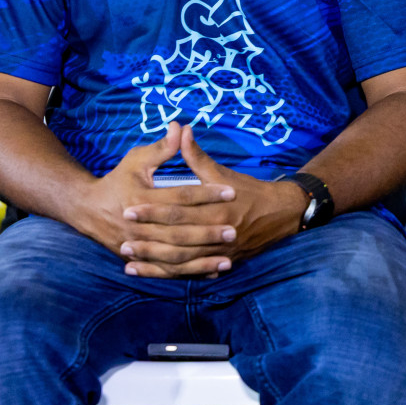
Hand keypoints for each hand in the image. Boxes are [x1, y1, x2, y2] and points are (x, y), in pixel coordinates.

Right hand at [69, 122, 237, 275]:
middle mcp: (139, 226)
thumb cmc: (117, 181)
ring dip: (202, 258)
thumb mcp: (137, 160)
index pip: (180, 196)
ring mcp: (138, 246)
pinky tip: (210, 272)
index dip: (206, 193)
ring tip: (228, 258)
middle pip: (179, 230)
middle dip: (208, 231)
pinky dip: (188, 272)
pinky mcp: (138, 260)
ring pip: (174, 255)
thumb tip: (181, 126)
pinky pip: (166, 270)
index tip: (231, 192)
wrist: (86, 209)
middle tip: (235, 228)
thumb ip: (162, 147)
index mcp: (142, 199)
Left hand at [115, 125, 307, 277]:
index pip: (180, 210)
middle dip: (149, 240)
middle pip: (179, 238)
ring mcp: (221, 251)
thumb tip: (180, 130)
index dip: (153, 211)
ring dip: (155, 261)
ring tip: (129, 260)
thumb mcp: (222, 172)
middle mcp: (218, 231)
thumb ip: (197, 156)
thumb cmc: (249, 190)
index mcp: (217, 206)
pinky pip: (192, 272)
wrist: (282, 214)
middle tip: (123, 238)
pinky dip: (170, 274)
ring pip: (183, 260)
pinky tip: (149, 273)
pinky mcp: (221, 262)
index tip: (129, 208)